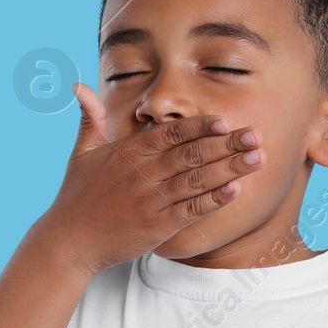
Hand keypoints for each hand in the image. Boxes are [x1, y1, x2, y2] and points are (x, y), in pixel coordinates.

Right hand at [34, 81, 265, 276]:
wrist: (68, 242)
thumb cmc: (76, 197)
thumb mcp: (80, 153)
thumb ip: (90, 118)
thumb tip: (78, 85)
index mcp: (128, 153)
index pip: (170, 134)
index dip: (199, 126)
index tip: (225, 120)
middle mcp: (142, 174)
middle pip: (191, 153)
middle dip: (226, 143)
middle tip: (256, 135)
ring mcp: (151, 201)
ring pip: (197, 180)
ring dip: (230, 168)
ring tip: (258, 159)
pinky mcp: (157, 226)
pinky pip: (191, 210)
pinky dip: (214, 200)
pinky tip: (237, 190)